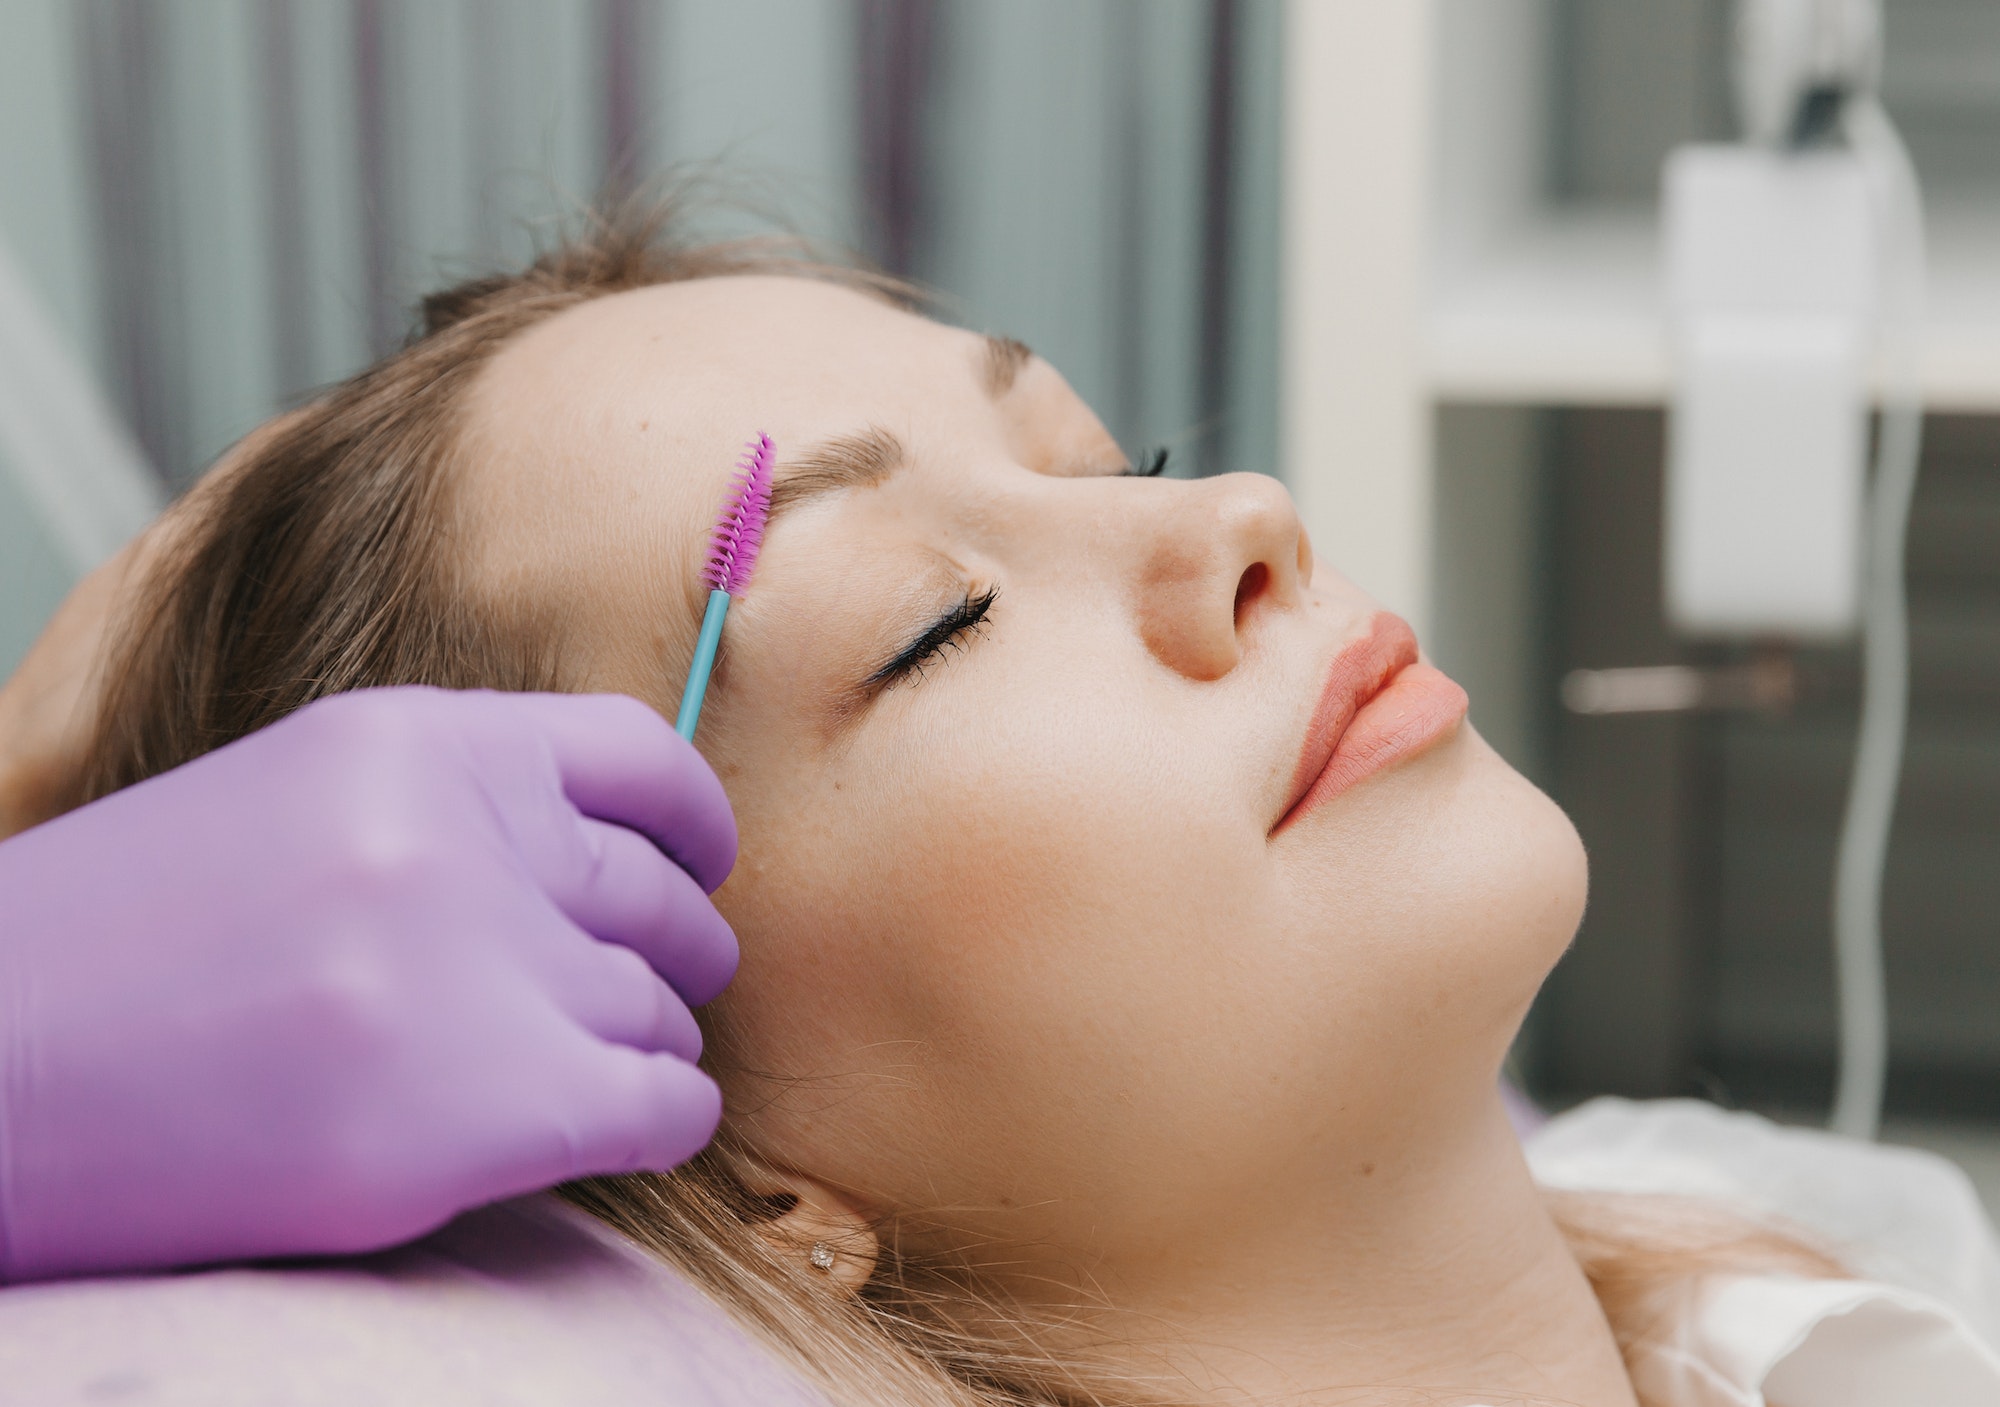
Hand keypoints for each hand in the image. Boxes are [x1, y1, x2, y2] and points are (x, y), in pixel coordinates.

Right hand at [0, 686, 737, 1281]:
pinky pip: (667, 1105)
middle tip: (641, 989)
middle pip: (664, 898)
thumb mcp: (293, 806)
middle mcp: (463, 841)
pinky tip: (623, 1127)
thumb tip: (598, 866)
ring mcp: (478, 972)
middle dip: (672, 951)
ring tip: (586, 1069)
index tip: (705, 865)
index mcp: (416, 743)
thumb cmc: (121, 957)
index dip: (695, 823)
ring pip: (662, 1010)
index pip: (641, 755)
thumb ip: (447, 813)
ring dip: (647, 1044)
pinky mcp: (486, 1106)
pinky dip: (668, 1119)